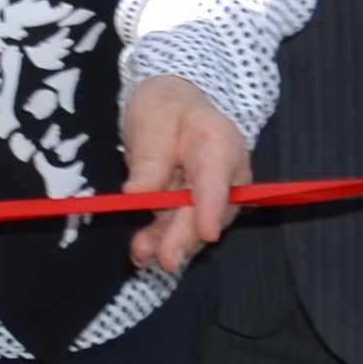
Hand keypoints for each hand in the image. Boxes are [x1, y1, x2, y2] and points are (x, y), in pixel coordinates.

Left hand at [122, 74, 249, 274]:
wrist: (170, 104)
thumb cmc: (165, 108)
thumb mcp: (152, 123)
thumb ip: (149, 160)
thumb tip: (137, 195)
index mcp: (220, 144)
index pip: (219, 179)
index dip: (212, 208)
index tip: (207, 232)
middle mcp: (224, 176)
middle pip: (207, 212)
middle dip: (185, 236)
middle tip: (165, 258)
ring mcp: (211, 195)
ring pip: (192, 226)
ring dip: (168, 242)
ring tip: (140, 253)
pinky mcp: (194, 208)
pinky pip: (178, 227)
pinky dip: (160, 239)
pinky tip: (141, 251)